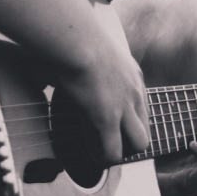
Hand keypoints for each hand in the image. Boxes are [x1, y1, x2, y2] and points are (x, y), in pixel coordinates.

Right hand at [53, 26, 149, 163]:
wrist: (76, 37)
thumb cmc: (73, 37)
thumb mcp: (87, 49)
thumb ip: (80, 59)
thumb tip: (51, 64)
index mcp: (132, 73)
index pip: (141, 104)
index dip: (126, 118)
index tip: (108, 122)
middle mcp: (135, 91)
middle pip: (146, 126)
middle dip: (129, 140)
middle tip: (106, 142)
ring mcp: (125, 106)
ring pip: (139, 144)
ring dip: (120, 151)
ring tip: (99, 152)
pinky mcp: (108, 118)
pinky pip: (112, 151)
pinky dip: (102, 158)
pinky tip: (88, 155)